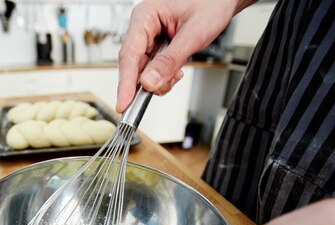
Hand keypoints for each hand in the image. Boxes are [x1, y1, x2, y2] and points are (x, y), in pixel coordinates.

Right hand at [116, 0, 249, 112]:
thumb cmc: (211, 3)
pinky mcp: (157, 46)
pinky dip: (164, 77)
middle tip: (153, 97)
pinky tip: (175, 72)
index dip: (125, 83)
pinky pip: (153, 69)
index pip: (129, 55)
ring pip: (143, 70)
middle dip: (146, 83)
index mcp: (145, 16)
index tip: (123, 104)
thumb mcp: (193, 34)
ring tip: (176, 75)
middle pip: (133, 65)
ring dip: (158, 80)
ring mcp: (149, 37)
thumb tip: (149, 82)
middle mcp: (143, 27)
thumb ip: (170, 60)